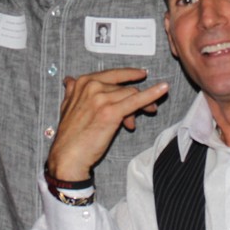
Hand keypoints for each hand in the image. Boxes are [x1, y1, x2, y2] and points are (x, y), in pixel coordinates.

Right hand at [46, 68, 168, 182]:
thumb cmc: (69, 134)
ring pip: (131, 94)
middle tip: (147, 107)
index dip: (129, 74)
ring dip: (141, 106)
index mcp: (83, 82)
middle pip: (124, 87)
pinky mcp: (112, 112)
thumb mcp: (66, 106)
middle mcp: (92, 86)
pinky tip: (164, 89)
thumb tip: (70, 79)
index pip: (112, 74)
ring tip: (144, 115)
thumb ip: (72, 90)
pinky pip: (136, 100)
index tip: (141, 74)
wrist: (69, 155)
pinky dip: (152, 94)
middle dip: (136, 97)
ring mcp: (102, 98)